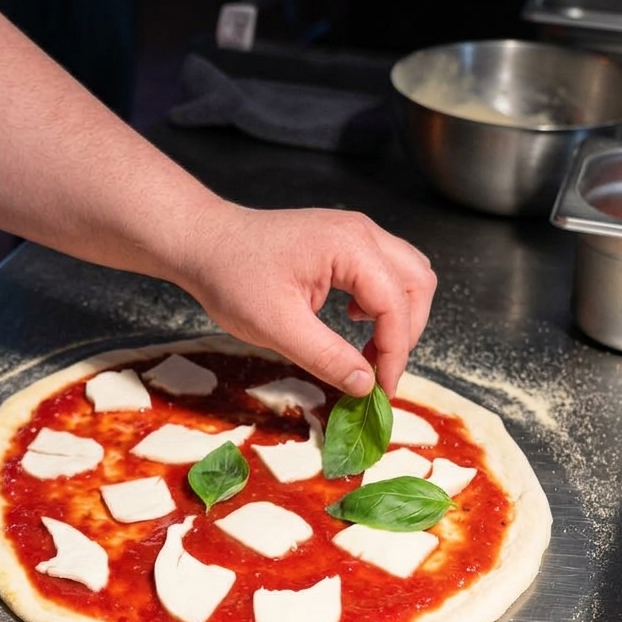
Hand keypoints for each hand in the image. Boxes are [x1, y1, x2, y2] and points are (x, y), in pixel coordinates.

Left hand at [179, 203, 435, 396]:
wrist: (204, 243)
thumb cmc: (232, 277)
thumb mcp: (277, 327)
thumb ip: (326, 356)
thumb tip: (366, 385)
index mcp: (351, 247)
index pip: (396, 304)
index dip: (396, 352)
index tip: (381, 389)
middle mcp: (362, 233)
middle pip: (417, 283)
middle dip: (406, 332)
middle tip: (379, 372)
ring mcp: (354, 234)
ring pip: (406, 276)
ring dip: (397, 317)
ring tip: (368, 351)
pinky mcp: (343, 243)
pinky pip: (382, 272)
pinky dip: (380, 303)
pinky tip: (352, 322)